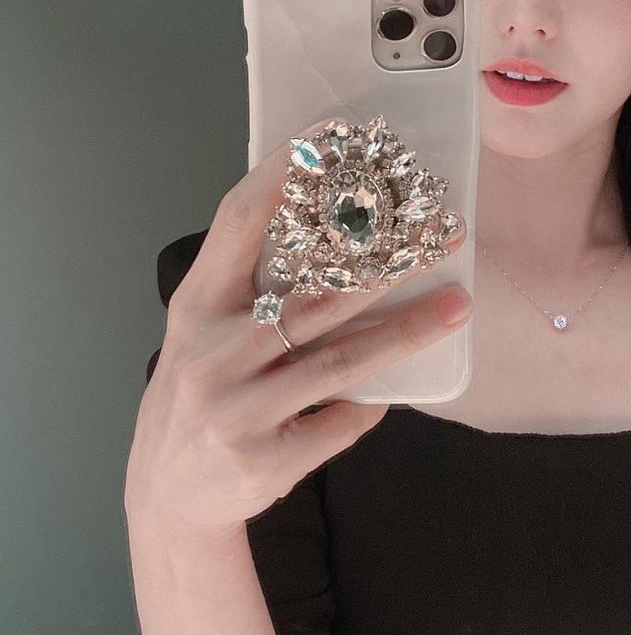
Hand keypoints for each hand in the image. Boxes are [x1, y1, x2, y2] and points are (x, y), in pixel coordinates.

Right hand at [123, 117, 470, 536]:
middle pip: (314, 293)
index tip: (334, 137)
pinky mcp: (263, 460)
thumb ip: (257, 284)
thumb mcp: (207, 329)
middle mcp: (210, 352)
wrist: (168, 497)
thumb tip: (349, 226)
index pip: (239, 222)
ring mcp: (236, 409)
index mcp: (197, 305)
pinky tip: (393, 391)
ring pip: (341, 360)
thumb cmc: (205, 389)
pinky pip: (340, 422)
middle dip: (387, 260)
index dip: (284, 175)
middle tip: (441, 233)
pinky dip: (369, 405)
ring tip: (458, 305)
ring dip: (407, 330)